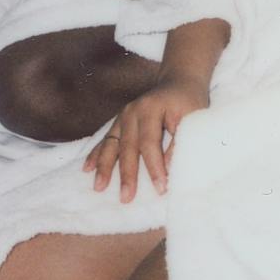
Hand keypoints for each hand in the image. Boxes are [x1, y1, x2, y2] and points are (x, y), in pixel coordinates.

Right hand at [82, 74, 209, 201]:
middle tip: (126, 198)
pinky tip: (87, 169)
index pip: (150, 143)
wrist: (178, 81)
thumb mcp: (192, 117)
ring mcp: (123, 115)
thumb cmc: (189, 102)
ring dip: (104, 167)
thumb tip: (169, 169)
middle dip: (126, 174)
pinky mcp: (119, 120)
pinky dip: (96, 154)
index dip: (155, 167)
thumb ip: (179, 142)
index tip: (161, 189)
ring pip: (112, 144)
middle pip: (128, 146)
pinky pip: (106, 139)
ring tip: (99, 187)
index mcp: (151, 108)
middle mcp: (133, 111)